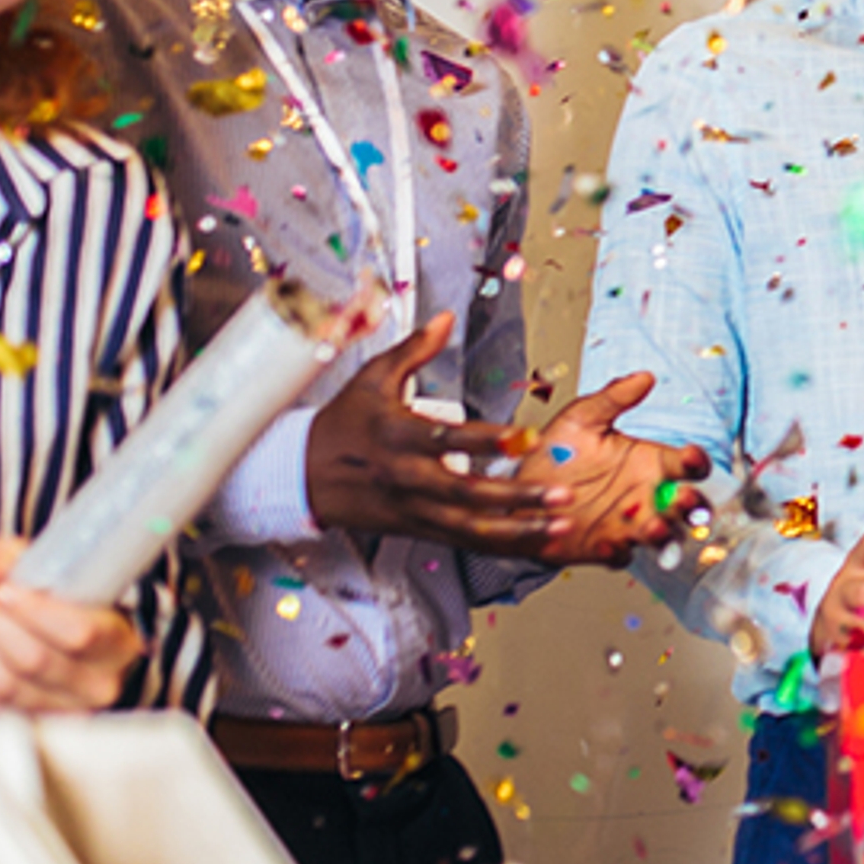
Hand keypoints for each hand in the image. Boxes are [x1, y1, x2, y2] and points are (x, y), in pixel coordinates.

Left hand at [0, 535, 143, 715]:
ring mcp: (62, 712)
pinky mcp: (27, 724)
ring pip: (5, 687)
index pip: (78, 633)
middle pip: (34, 660)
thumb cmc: (72, 610)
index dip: (34, 612)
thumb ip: (20, 561)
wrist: (81, 655)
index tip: (2, 589)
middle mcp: (95, 686)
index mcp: (116, 644)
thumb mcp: (60, 575)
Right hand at [303, 315, 569, 550]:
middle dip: (518, 495)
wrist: (301, 474)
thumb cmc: (342, 423)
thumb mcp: (372, 379)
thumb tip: (445, 319)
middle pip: (468, 492)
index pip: (449, 439)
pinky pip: (461, 541)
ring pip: (469, 527)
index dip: (488, 440)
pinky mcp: (415, 529)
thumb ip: (413, 349)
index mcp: (399, 435)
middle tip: (562, 492)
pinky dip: (498, 545)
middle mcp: (408, 476)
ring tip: (559, 526)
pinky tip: (531, 543)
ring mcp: (413, 508)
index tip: (525, 436)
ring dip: (517, 529)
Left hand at [524, 375, 713, 565]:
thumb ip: (613, 398)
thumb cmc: (556, 452)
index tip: (691, 455)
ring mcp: (629, 525)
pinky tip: (609, 543)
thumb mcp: (582, 418)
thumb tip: (645, 376)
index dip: (697, 461)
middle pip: (688, 507)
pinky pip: (621, 556)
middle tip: (683, 501)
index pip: (688, 465)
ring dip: (665, 536)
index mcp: (649, 462)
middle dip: (693, 506)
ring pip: (664, 537)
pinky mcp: (605, 547)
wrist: (518, 489)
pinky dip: (619, 553)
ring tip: (652, 527)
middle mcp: (647, 496)